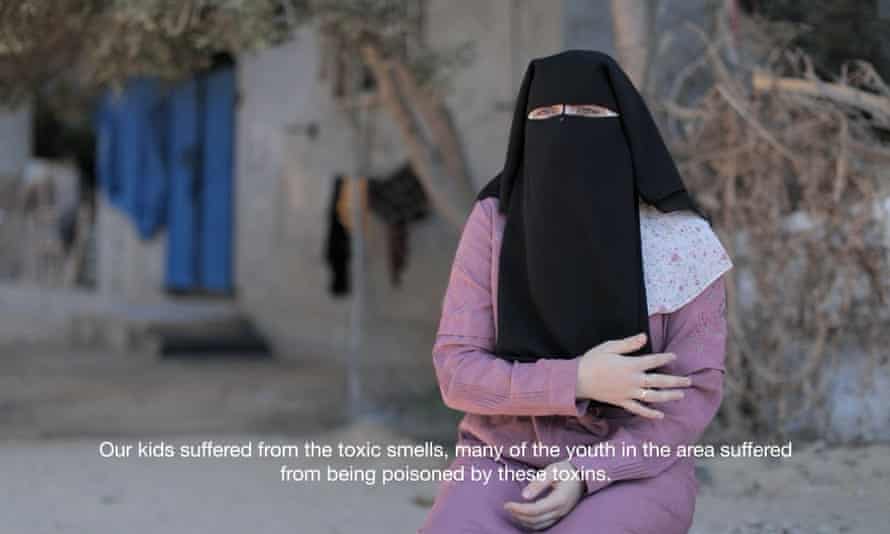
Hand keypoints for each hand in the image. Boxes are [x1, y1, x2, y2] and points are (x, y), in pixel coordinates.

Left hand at [504, 460, 582, 530]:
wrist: (582, 475)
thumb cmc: (566, 470)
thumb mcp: (552, 471)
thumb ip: (538, 483)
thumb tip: (523, 496)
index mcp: (558, 500)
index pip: (534, 511)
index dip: (518, 509)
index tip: (507, 504)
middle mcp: (560, 511)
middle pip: (535, 520)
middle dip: (518, 515)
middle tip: (507, 507)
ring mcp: (560, 515)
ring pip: (539, 525)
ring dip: (523, 521)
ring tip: (513, 511)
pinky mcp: (559, 515)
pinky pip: (543, 524)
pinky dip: (531, 522)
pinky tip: (523, 515)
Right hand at [575, 332, 690, 418]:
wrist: (577, 379)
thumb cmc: (592, 360)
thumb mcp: (609, 347)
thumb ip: (629, 344)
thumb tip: (645, 337)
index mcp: (631, 365)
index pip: (654, 361)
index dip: (666, 359)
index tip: (674, 357)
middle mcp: (633, 380)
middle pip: (659, 381)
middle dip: (676, 381)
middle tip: (689, 381)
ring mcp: (629, 393)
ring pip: (654, 396)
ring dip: (669, 396)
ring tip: (681, 395)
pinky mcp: (622, 402)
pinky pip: (639, 410)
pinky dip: (650, 414)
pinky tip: (660, 416)